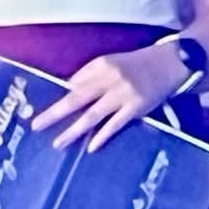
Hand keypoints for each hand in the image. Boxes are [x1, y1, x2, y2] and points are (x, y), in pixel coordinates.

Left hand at [31, 42, 182, 152]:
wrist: (171, 63)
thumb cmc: (138, 64)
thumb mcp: (112, 61)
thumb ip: (91, 74)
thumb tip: (70, 89)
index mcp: (101, 65)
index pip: (75, 83)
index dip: (60, 97)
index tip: (43, 111)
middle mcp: (109, 78)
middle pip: (77, 98)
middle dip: (55, 113)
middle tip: (36, 125)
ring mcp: (123, 94)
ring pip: (93, 115)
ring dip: (74, 130)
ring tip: (58, 142)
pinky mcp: (136, 107)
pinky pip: (115, 124)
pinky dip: (102, 135)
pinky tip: (91, 146)